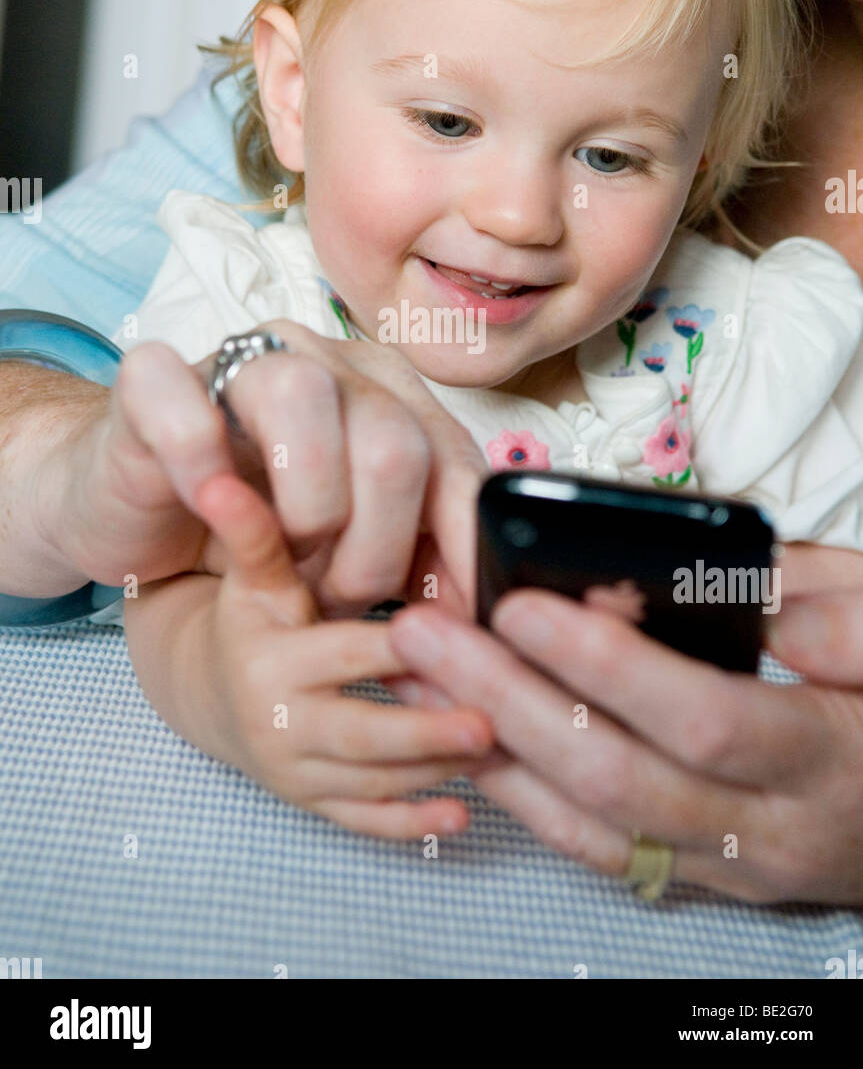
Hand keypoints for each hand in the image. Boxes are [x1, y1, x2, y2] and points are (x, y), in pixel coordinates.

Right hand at [54, 320, 484, 614]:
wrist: (137, 510)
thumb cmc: (257, 531)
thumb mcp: (354, 551)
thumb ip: (419, 559)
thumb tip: (483, 614)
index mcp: (391, 395)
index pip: (455, 463)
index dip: (461, 549)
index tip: (456, 625)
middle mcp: (328, 362)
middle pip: (393, 441)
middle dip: (374, 551)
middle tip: (335, 595)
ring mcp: (241, 360)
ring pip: (304, 398)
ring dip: (305, 509)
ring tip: (284, 560)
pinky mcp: (155, 380)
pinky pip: (188, 405)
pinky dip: (201, 466)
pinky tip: (211, 504)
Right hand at [129, 469, 493, 838]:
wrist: (212, 694)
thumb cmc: (250, 621)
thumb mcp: (254, 578)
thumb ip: (255, 533)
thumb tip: (217, 481)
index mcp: (272, 660)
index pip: (345, 653)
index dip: (400, 649)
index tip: (455, 641)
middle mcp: (280, 723)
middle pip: (361, 733)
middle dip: (426, 732)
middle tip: (492, 723)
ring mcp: (296, 771)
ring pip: (372, 780)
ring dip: (436, 771)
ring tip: (503, 752)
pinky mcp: (314, 802)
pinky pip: (363, 820)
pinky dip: (410, 824)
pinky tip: (460, 816)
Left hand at [388, 543, 862, 902]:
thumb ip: (826, 608)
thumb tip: (735, 587)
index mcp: (822, 756)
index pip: (699, 719)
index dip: (607, 666)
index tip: (522, 605)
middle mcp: (766, 828)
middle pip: (614, 777)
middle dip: (506, 702)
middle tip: (424, 633)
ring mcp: (724, 863)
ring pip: (586, 822)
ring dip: (487, 747)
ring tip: (411, 676)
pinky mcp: (694, 872)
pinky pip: (593, 845)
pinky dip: (519, 793)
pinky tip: (464, 734)